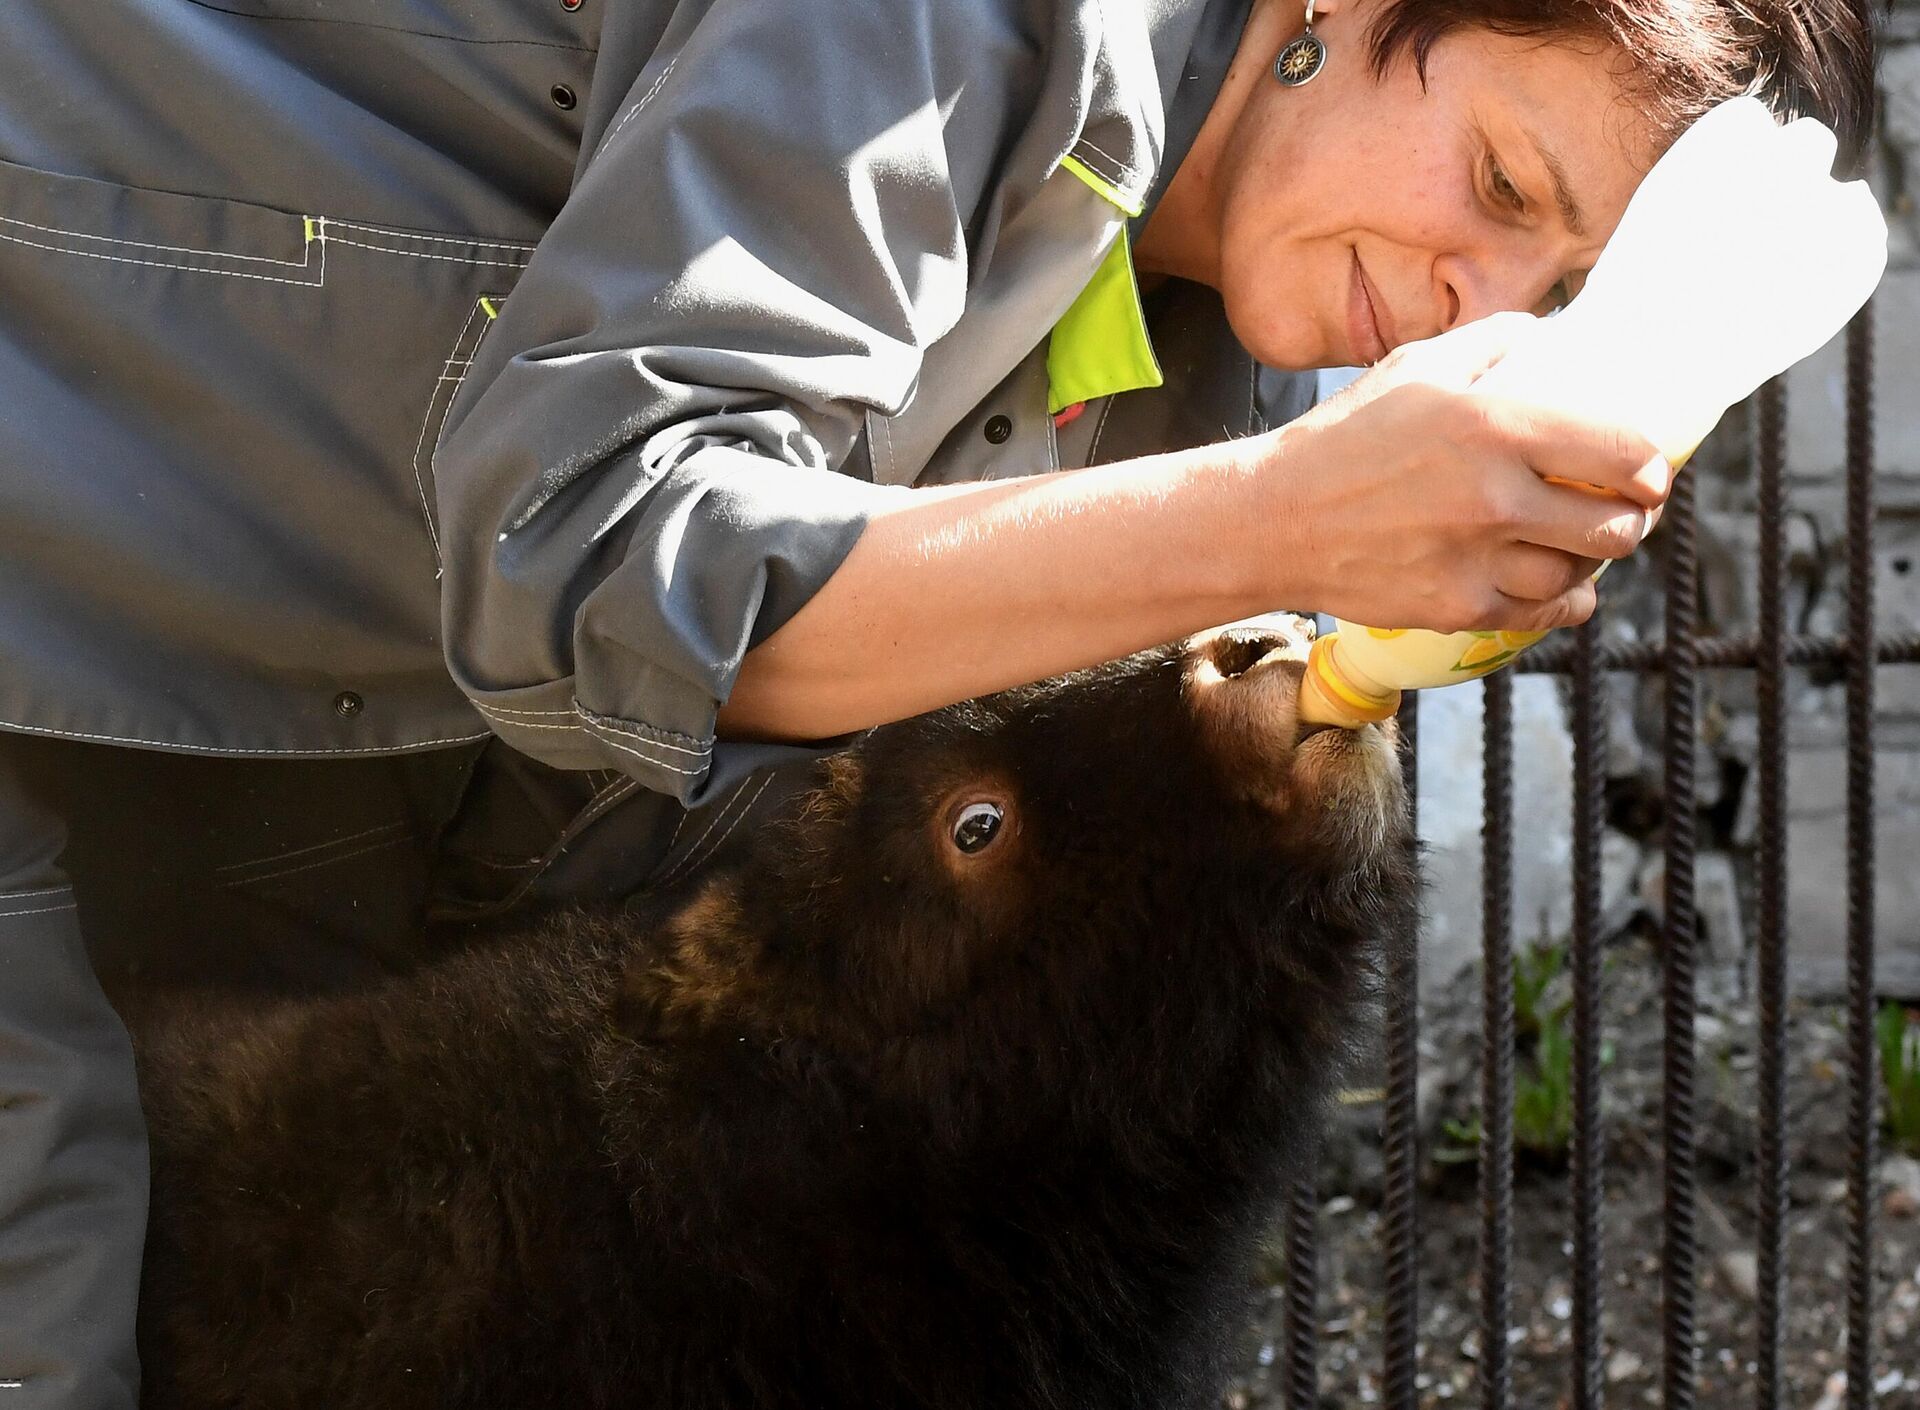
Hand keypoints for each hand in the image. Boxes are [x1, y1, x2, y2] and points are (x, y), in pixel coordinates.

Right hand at [1261, 311, 1673, 632]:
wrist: (1275, 519)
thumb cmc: (1344, 437)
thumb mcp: (1416, 366)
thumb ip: (1495, 343)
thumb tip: (1553, 334)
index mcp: (1495, 424)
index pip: (1625, 453)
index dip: (1652, 468)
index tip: (1648, 472)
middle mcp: (1494, 496)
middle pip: (1618, 528)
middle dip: (1633, 520)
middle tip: (1623, 511)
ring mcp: (1477, 559)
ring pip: (1582, 575)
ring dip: (1589, 560)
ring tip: (1575, 541)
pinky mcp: (1456, 606)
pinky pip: (1542, 614)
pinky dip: (1561, 603)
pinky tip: (1554, 584)